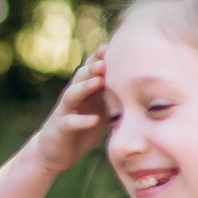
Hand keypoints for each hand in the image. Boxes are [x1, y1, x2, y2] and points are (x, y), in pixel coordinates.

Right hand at [30, 49, 110, 174]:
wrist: (52, 150)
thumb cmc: (80, 128)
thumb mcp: (100, 110)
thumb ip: (113, 97)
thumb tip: (145, 88)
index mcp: (84, 92)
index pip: (92, 71)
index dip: (101, 58)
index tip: (116, 46)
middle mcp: (73, 98)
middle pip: (81, 77)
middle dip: (93, 67)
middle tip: (106, 58)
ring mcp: (65, 112)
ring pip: (73, 95)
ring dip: (85, 86)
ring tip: (99, 81)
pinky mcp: (60, 128)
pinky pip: (70, 122)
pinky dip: (82, 120)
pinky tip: (94, 119)